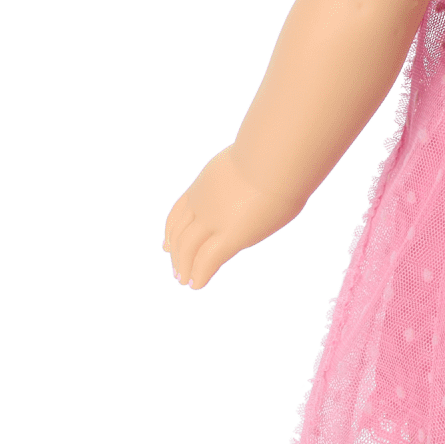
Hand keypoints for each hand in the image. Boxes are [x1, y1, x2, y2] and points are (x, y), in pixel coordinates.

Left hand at [163, 146, 294, 290]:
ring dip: (185, 267)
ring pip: (189, 248)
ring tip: (185, 281)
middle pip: (180, 232)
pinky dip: (200, 274)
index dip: (171, 230)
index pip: (180, 211)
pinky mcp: (230, 236)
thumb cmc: (277, 158)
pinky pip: (208, 260)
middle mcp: (204, 203)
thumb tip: (264, 182)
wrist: (279, 160)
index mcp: (206, 184)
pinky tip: (197, 285)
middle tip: (176, 269)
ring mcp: (214, 219)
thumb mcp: (252, 166)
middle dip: (176, 252)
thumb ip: (248, 180)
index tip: (166, 244)